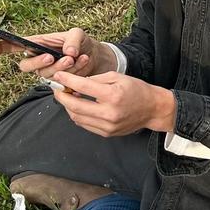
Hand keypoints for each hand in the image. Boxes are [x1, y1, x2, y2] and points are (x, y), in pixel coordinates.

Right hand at [0, 27, 116, 79]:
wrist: (97, 57)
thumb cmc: (82, 43)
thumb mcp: (78, 34)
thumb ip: (72, 39)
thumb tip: (68, 52)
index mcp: (37, 44)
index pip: (14, 46)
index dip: (0, 47)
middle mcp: (37, 60)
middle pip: (25, 67)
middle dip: (38, 63)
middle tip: (52, 57)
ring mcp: (47, 73)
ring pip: (45, 75)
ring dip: (61, 67)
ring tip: (75, 58)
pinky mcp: (58, 82)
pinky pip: (60, 82)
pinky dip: (74, 72)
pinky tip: (83, 62)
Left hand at [50, 70, 176, 137]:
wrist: (152, 109)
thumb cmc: (136, 90)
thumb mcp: (117, 77)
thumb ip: (95, 79)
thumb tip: (75, 83)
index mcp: (113, 95)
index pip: (82, 87)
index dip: (67, 80)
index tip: (58, 76)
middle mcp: (109, 113)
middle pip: (75, 106)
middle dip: (62, 96)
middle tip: (58, 88)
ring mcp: (107, 126)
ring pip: (77, 117)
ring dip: (68, 107)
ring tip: (67, 97)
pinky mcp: (107, 133)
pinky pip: (85, 125)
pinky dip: (78, 115)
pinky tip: (78, 107)